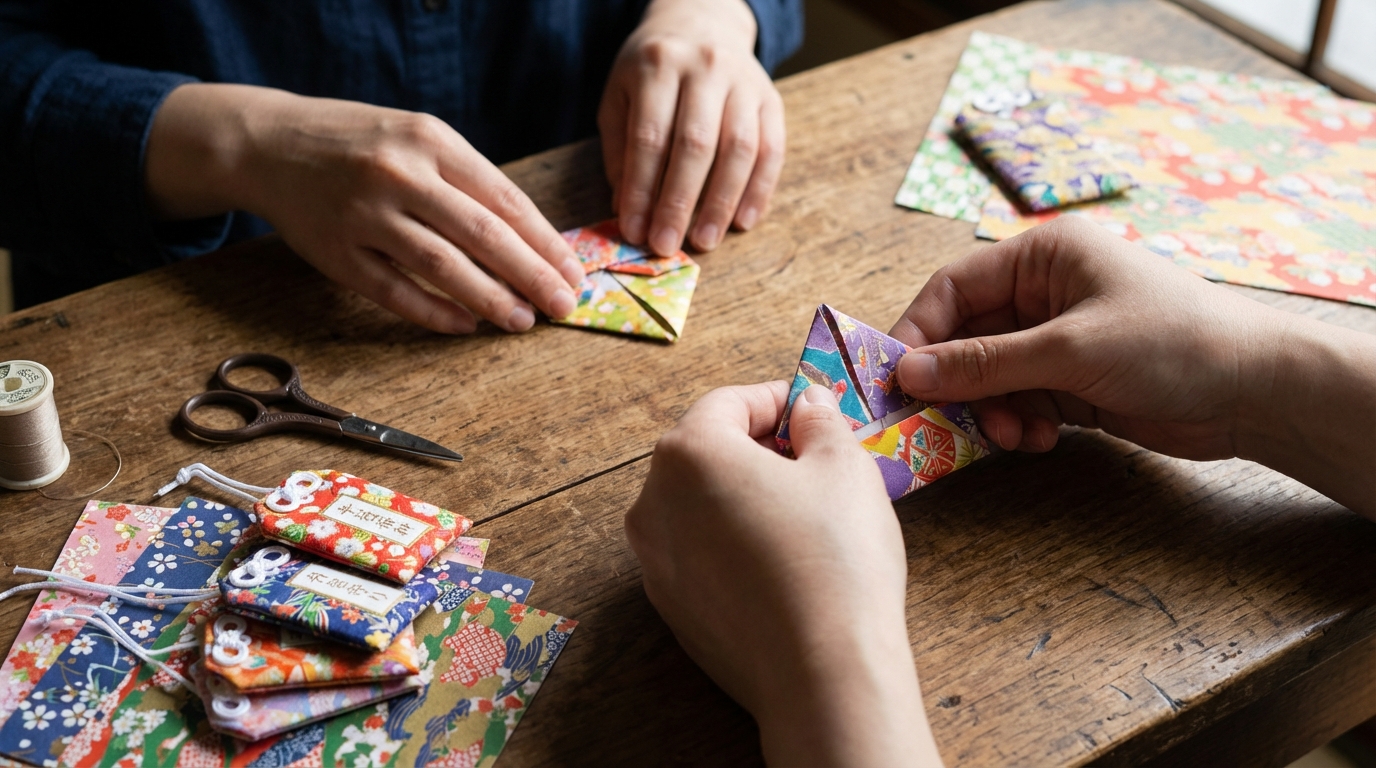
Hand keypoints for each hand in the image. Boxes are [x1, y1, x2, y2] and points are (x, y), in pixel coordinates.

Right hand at [147, 84, 584, 333]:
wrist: (270, 144)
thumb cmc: (361, 144)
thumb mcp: (417, 138)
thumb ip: (467, 180)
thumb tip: (533, 242)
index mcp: (430, 141)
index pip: (503, 198)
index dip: (544, 242)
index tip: (573, 272)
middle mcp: (399, 174)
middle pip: (481, 234)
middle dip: (531, 275)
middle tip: (562, 306)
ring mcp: (364, 215)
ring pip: (442, 266)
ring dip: (489, 299)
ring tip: (522, 321)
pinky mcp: (336, 253)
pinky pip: (395, 292)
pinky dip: (435, 313)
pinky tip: (465, 326)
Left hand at [599, 0, 784, 255]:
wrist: (702, 24)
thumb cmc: (652, 71)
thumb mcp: (620, 97)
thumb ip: (620, 151)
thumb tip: (627, 210)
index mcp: (658, 66)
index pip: (650, 137)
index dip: (642, 189)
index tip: (634, 230)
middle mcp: (706, 69)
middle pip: (696, 145)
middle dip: (679, 202)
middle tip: (668, 244)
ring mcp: (744, 82)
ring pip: (739, 149)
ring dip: (722, 202)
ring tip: (704, 240)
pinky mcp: (772, 99)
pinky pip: (772, 150)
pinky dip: (759, 191)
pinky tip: (743, 221)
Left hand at [626, 381, 942, 766]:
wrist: (821, 675)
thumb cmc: (835, 559)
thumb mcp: (844, 468)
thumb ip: (820, 423)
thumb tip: (807, 406)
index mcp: (688, 454)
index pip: (728, 403)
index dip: (775, 399)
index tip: (811, 409)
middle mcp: (652, 504)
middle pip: (705, 453)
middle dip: (756, 447)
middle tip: (812, 459)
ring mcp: (654, 562)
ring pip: (698, 506)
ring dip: (742, 496)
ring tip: (802, 512)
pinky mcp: (670, 609)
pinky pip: (700, 554)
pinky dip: (732, 544)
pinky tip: (782, 562)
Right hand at [889, 216, 1375, 516]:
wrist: (1255, 392)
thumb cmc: (1170, 343)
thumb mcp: (1068, 351)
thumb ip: (984, 363)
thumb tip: (908, 372)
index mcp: (1043, 256)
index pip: (953, 287)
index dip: (918, 332)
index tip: (896, 379)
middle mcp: (1044, 292)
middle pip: (965, 337)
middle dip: (957, 382)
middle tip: (941, 422)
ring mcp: (1057, 339)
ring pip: (988, 376)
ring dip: (989, 410)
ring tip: (1011, 435)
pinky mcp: (1071, 381)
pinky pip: (1017, 401)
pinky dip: (1016, 423)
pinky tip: (1039, 439)